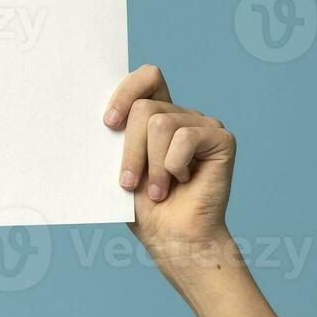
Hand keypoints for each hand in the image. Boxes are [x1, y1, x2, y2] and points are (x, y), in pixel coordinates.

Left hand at [103, 65, 235, 267]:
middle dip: (130, 149)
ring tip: (158, 190)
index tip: (108, 124)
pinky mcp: (221, 139)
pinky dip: (174, 166)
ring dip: (152, 165)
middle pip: (144, 107)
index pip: (146, 77)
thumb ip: (114, 138)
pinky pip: (185, 138)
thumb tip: (94, 116)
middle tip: (129, 182)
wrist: (173, 239)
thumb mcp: (119, 168)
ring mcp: (203, 125)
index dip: (125, 92)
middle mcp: (181, 115)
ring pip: (160, 123)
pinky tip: (182, 182)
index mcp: (156, 115)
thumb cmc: (145, 209)